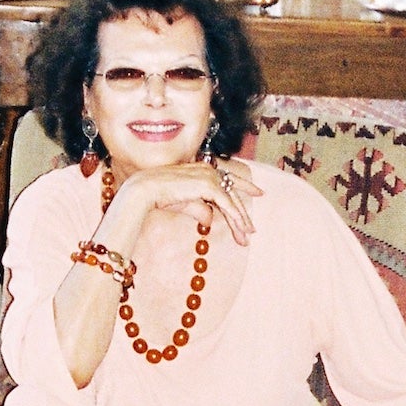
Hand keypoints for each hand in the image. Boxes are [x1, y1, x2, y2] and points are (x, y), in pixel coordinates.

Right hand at [100, 158, 261, 248]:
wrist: (145, 190)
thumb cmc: (160, 196)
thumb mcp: (185, 204)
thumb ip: (200, 209)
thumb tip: (210, 220)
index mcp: (202, 169)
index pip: (229, 178)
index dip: (245, 185)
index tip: (259, 192)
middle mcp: (208, 170)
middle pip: (233, 191)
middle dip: (242, 212)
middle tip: (251, 230)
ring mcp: (209, 176)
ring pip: (232, 200)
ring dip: (240, 220)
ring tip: (246, 236)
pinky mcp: (208, 186)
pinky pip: (227, 204)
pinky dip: (235, 217)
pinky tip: (240, 229)